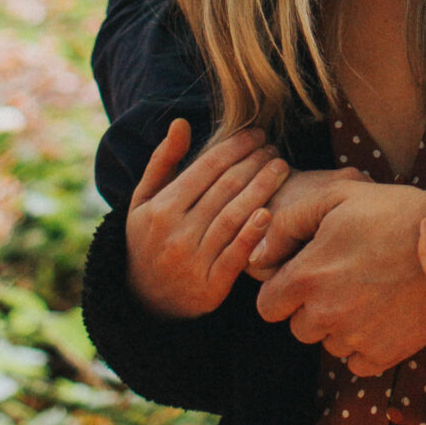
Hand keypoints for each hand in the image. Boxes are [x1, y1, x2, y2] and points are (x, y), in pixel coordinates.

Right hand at [126, 119, 287, 319]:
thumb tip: (181, 122)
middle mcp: (175, 233)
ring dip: (262, 188)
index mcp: (160, 208)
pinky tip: (271, 212)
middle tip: (273, 147)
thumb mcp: (144, 201)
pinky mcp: (211, 286)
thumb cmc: (149, 240)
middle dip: (253, 162)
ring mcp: (193, 261)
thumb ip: (163, 161)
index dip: (234, 147)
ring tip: (281, 168)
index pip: (205, 169)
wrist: (145, 302)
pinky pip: (236, 255)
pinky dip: (253, 233)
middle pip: (224, 189)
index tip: (255, 134)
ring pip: (234, 216)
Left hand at [254, 178, 425, 372]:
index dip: (282, 290)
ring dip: (339, 325)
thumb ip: (287, 224)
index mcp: (308, 277)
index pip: (267, 306)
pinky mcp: (384, 355)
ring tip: (368, 291)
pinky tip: (383, 312)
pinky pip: (356, 361)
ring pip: (328, 344)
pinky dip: (364, 343)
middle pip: (298, 327)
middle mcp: (326, 314)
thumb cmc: (392, 212)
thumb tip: (257, 256)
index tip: (304, 276)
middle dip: (311, 307)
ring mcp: (356, 338)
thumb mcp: (337, 197)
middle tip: (343, 279)